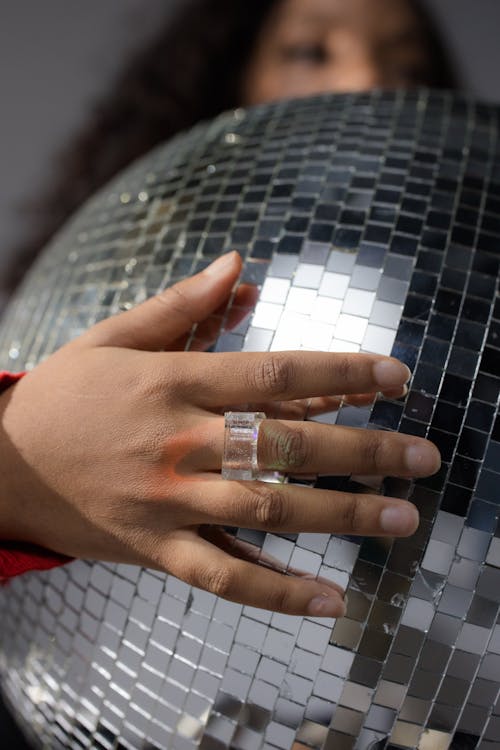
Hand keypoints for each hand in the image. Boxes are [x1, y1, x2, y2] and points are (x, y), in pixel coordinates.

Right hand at [0, 251, 439, 616]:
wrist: (1, 463)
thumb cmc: (63, 395)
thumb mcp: (114, 337)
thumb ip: (183, 306)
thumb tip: (242, 266)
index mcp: (173, 381)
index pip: (275, 374)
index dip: (342, 375)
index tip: (397, 378)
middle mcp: (177, 441)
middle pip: (285, 445)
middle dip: (364, 451)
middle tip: (425, 458)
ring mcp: (167, 500)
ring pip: (266, 510)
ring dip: (341, 517)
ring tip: (403, 518)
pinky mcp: (154, 548)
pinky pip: (222, 575)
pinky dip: (277, 592)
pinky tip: (331, 599)